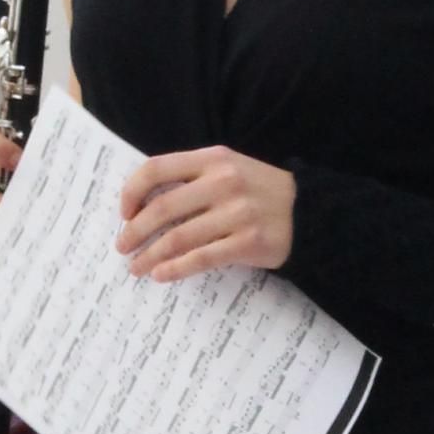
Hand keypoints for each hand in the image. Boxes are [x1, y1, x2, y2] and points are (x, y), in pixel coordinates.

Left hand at [117, 145, 294, 281]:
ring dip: (149, 256)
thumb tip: (143, 204)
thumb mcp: (229, 168)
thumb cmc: (260, 192)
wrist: (311, 213)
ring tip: (136, 267)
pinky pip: (201, 258)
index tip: (124, 213)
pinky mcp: (248, 243)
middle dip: (134, 231)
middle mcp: (223, 182)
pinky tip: (161, 275)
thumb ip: (192, 178)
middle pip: (162, 208)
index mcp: (213, 159)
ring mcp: (237, 214)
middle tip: (122, 246)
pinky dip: (175, 269)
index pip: (156, 169)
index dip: (132, 192)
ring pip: (177, 238)